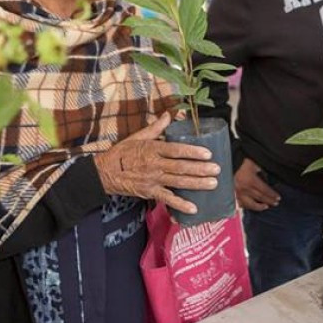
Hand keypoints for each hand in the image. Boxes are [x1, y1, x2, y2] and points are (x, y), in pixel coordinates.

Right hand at [94, 112, 219, 213]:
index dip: (192, 152)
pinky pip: (167, 199)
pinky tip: (194, 208)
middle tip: (217, 170)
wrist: (104, 173)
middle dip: (200, 169)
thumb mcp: (137, 137)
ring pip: (178, 182)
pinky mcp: (150, 192)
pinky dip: (180, 204)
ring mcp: (152, 180)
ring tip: (213, 184)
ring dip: (196, 184)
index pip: (176, 150)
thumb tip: (169, 114)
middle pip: (180, 167)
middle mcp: (154, 165)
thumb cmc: (122, 153)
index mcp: (152, 149)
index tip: (208, 153)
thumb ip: (156, 127)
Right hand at [234, 158, 279, 210]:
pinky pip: (241, 203)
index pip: (265, 190)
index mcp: (251, 181)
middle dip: (269, 200)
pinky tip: (252, 206)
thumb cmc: (242, 162)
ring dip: (259, 207)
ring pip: (250, 204)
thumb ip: (262, 172)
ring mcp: (237, 193)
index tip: (278, 197)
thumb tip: (268, 180)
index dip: (272, 194)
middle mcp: (244, 189)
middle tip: (276, 203)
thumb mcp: (254, 164)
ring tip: (266, 207)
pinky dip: (248, 206)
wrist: (227, 163)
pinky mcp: (232, 195)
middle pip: (259, 197)